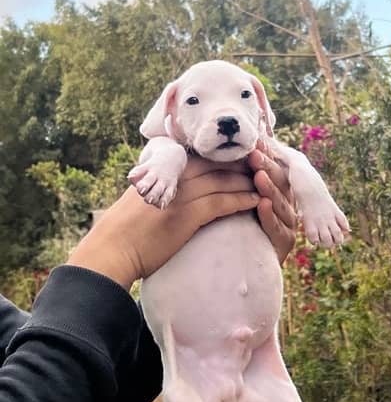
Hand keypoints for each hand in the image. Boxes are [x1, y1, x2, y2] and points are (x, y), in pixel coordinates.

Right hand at [68, 159, 258, 288]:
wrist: (112, 249)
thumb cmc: (125, 227)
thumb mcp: (143, 194)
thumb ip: (162, 183)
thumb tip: (175, 181)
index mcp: (164, 167)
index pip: (202, 153)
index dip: (225, 153)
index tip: (245, 153)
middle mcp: (174, 175)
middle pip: (217, 162)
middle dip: (243, 162)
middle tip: (264, 163)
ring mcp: (182, 194)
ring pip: (225, 180)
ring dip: (249, 180)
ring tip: (267, 181)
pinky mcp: (188, 215)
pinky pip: (223, 203)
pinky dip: (243, 200)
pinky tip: (257, 200)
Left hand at [247, 142, 296, 263]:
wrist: (244, 264)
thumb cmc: (241, 225)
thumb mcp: (243, 197)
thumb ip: (244, 177)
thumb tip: (237, 148)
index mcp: (278, 191)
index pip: (274, 169)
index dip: (266, 155)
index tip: (255, 141)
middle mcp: (287, 204)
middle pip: (279, 182)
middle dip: (266, 166)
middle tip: (254, 153)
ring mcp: (288, 223)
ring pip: (278, 203)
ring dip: (268, 188)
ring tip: (259, 175)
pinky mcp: (284, 242)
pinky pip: (276, 227)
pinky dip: (268, 215)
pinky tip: (262, 204)